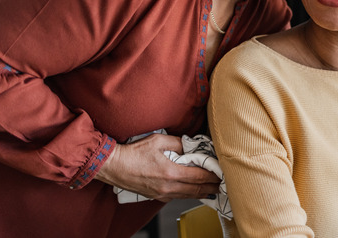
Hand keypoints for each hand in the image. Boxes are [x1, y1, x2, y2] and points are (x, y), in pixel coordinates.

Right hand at [95, 133, 220, 202]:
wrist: (114, 166)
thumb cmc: (133, 153)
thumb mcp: (158, 141)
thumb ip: (178, 143)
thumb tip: (191, 145)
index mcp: (171, 172)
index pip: (199, 176)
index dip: (213, 176)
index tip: (222, 174)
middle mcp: (169, 186)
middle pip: (197, 189)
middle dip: (212, 187)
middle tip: (223, 185)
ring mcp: (162, 193)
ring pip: (188, 195)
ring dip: (202, 193)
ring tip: (213, 191)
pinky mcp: (156, 195)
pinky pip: (177, 197)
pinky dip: (189, 195)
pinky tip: (194, 192)